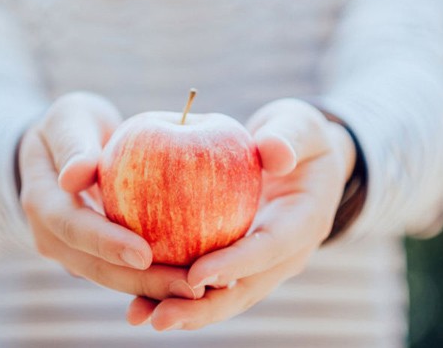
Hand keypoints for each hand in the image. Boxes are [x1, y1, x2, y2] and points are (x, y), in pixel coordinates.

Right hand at [19, 92, 202, 300]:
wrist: (67, 149)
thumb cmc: (75, 124)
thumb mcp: (71, 118)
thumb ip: (74, 143)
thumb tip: (74, 175)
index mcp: (41, 200)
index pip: (71, 226)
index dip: (106, 242)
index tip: (144, 254)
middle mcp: (51, 236)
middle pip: (95, 267)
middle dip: (141, 281)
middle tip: (187, 287)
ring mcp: (72, 252)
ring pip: (113, 278)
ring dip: (153, 290)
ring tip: (197, 292)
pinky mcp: (95, 258)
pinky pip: (125, 272)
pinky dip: (156, 279)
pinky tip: (194, 283)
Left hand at [126, 98, 354, 329]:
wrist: (302, 159)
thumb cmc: (297, 136)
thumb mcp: (299, 126)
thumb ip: (288, 137)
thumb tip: (276, 153)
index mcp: (305, 222)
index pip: (271, 248)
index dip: (236, 264)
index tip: (196, 275)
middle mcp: (285, 253)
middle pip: (244, 289)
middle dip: (203, 307)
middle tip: (160, 317)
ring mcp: (262, 263)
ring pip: (224, 295)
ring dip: (184, 310)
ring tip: (140, 316)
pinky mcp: (239, 262)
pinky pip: (208, 280)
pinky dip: (175, 290)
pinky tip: (137, 298)